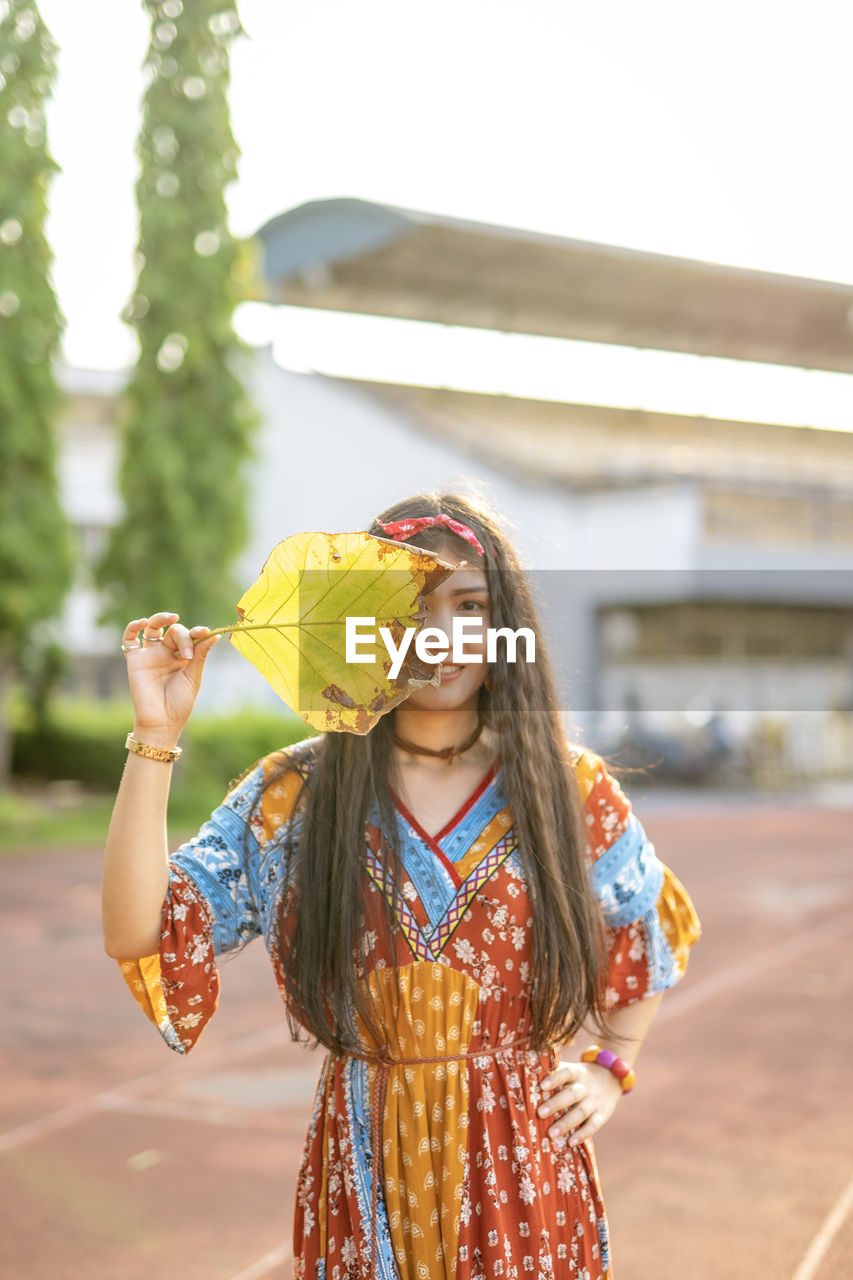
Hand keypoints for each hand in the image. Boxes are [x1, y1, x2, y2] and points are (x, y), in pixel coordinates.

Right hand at [121, 611, 219, 740]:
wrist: (162, 723)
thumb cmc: (180, 703)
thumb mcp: (193, 677)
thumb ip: (199, 655)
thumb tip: (214, 635)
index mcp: (183, 658)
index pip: (190, 637)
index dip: (197, 632)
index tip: (205, 632)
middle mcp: (167, 654)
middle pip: (173, 631)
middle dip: (183, 635)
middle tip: (189, 649)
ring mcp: (150, 656)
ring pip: (153, 628)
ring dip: (160, 618)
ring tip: (172, 617)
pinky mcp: (135, 660)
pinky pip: (129, 639)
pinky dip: (132, 627)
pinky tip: (141, 623)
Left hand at [537, 1059, 623, 1145]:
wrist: (612, 1075)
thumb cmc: (580, 1076)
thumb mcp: (572, 1070)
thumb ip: (555, 1073)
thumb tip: (527, 1076)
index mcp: (577, 1073)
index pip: (566, 1073)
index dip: (554, 1078)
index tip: (541, 1086)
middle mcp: (586, 1086)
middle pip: (572, 1094)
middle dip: (556, 1104)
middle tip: (540, 1113)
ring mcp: (595, 1101)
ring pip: (581, 1112)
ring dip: (566, 1123)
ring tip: (551, 1135)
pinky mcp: (603, 1114)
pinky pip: (594, 1125)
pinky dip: (583, 1134)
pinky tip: (570, 1142)